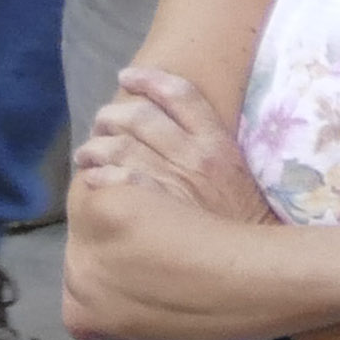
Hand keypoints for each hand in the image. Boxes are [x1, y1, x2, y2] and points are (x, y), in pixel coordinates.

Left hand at [69, 65, 264, 224]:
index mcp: (217, 142)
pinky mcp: (161, 209)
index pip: (180, 94)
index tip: (126, 76)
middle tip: (98, 124)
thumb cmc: (242, 220)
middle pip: (140, 117)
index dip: (149, 79)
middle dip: (110, 116)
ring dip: (95, 147)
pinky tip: (92, 179)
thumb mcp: (235, 172)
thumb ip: (205, 146)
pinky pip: (122, 181)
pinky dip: (102, 176)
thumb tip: (164, 127)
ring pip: (121, 147)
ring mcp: (176, 182)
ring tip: (86, 155)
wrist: (254, 263)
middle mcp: (195, 156)